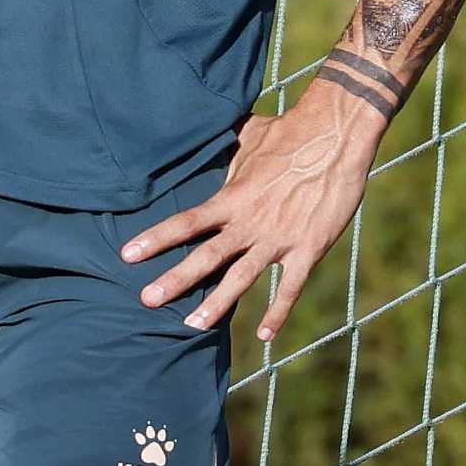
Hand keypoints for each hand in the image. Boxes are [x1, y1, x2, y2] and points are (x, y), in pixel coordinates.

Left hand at [121, 83, 383, 340]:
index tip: (128, 255)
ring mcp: (279, 238)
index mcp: (234, 196)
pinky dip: (277, 312)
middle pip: (207, 256)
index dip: (156, 238)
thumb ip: (228, 147)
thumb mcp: (252, 134)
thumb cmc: (293, 130)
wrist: (337, 135)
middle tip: (146, 300)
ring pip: (241, 277)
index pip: (187, 221)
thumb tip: (205, 131)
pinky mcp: (308, 247)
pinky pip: (289, 287)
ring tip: (192, 327)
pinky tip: (265, 335)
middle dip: (175, 279)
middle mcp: (251, 221)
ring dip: (216, 304)